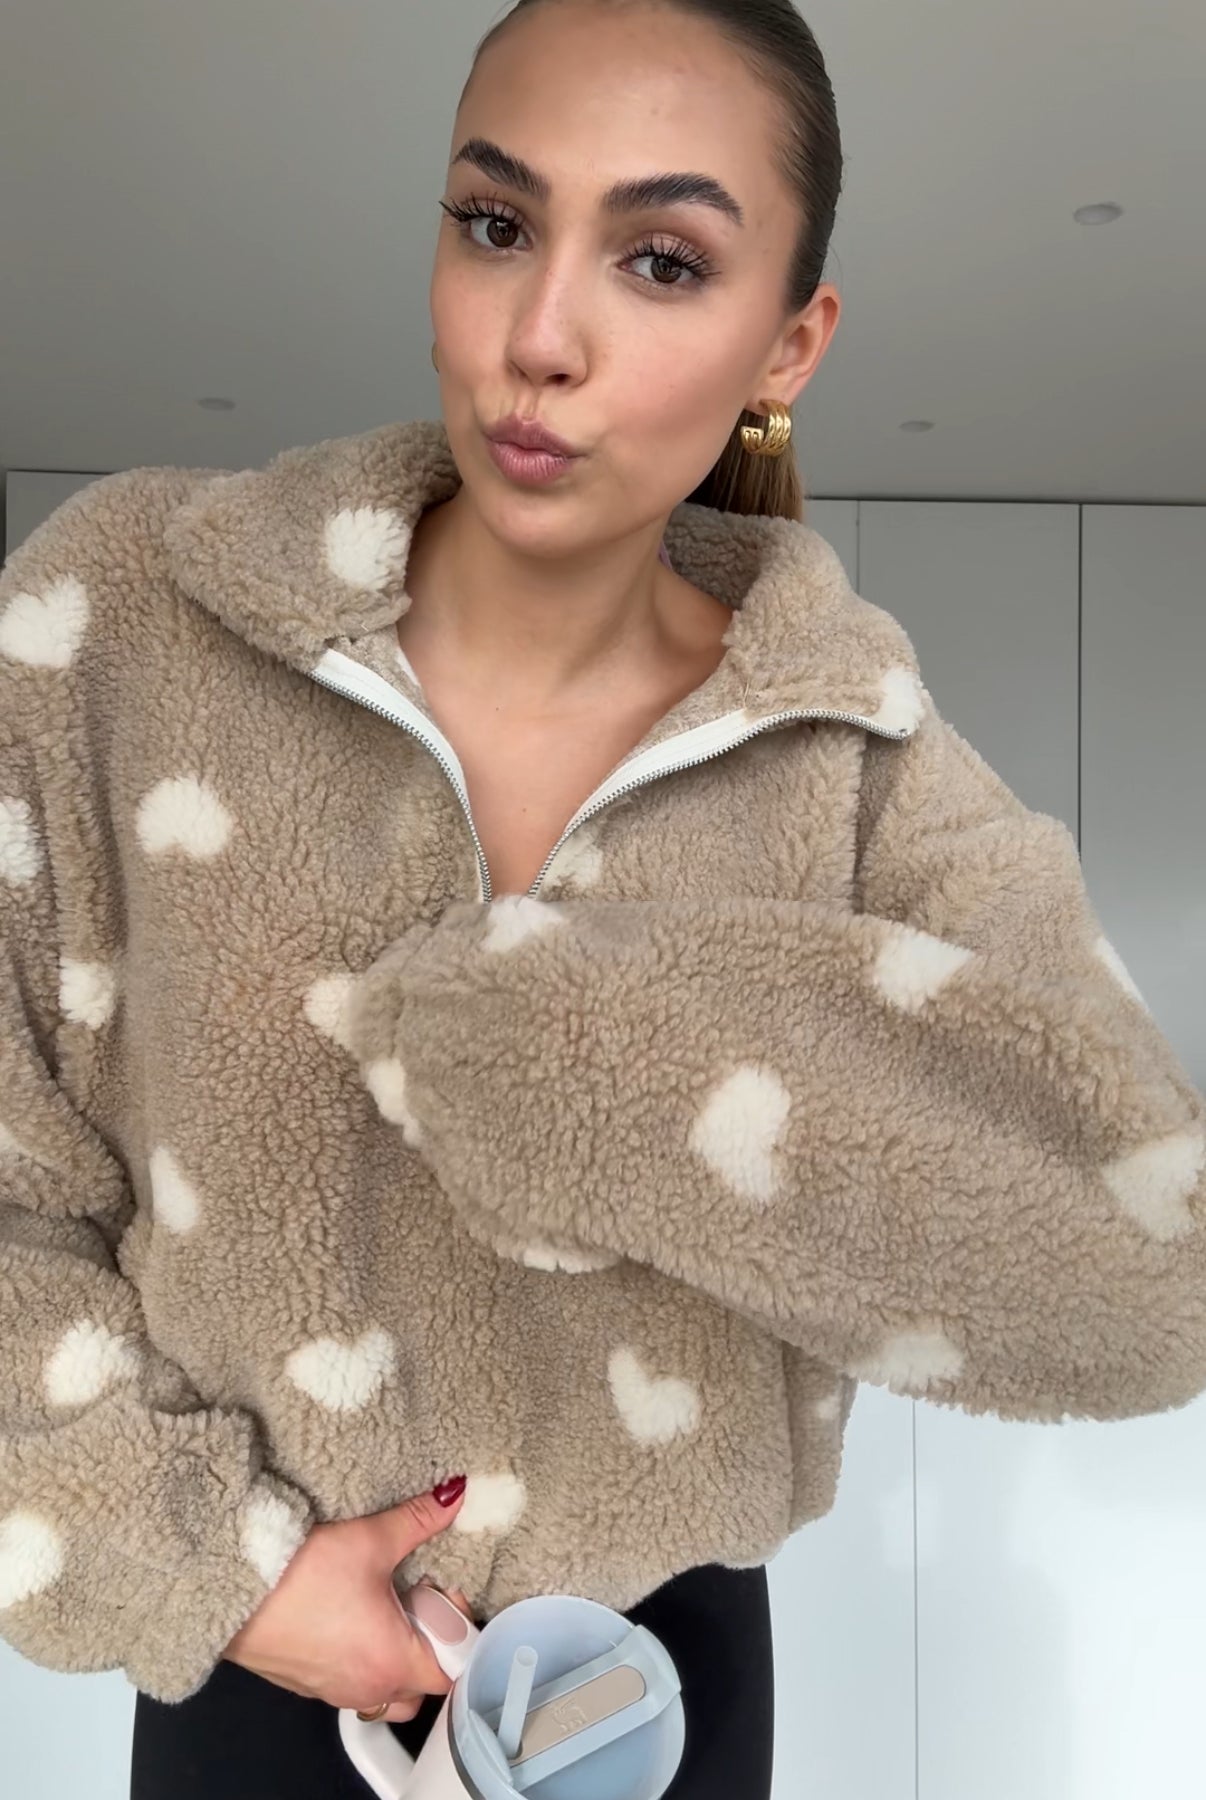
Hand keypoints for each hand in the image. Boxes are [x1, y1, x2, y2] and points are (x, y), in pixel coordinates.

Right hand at [222, 1483, 474, 1722]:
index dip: (459, 1632)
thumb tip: (454, 1496)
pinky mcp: (306, 1684)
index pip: (452, 1669)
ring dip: (395, 1659)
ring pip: (385, 1693)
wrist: (231, 1590)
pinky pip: (351, 1686)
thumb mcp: (370, 1539)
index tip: (446, 1594)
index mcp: (393, 1662)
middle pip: (421, 1686)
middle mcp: (367, 1688)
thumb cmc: (300, 1575)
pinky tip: (350, 1617)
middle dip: (430, 1648)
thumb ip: (419, 1519)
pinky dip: (363, 1661)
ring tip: (386, 1610)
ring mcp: (333, 1691)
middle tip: (419, 1601)